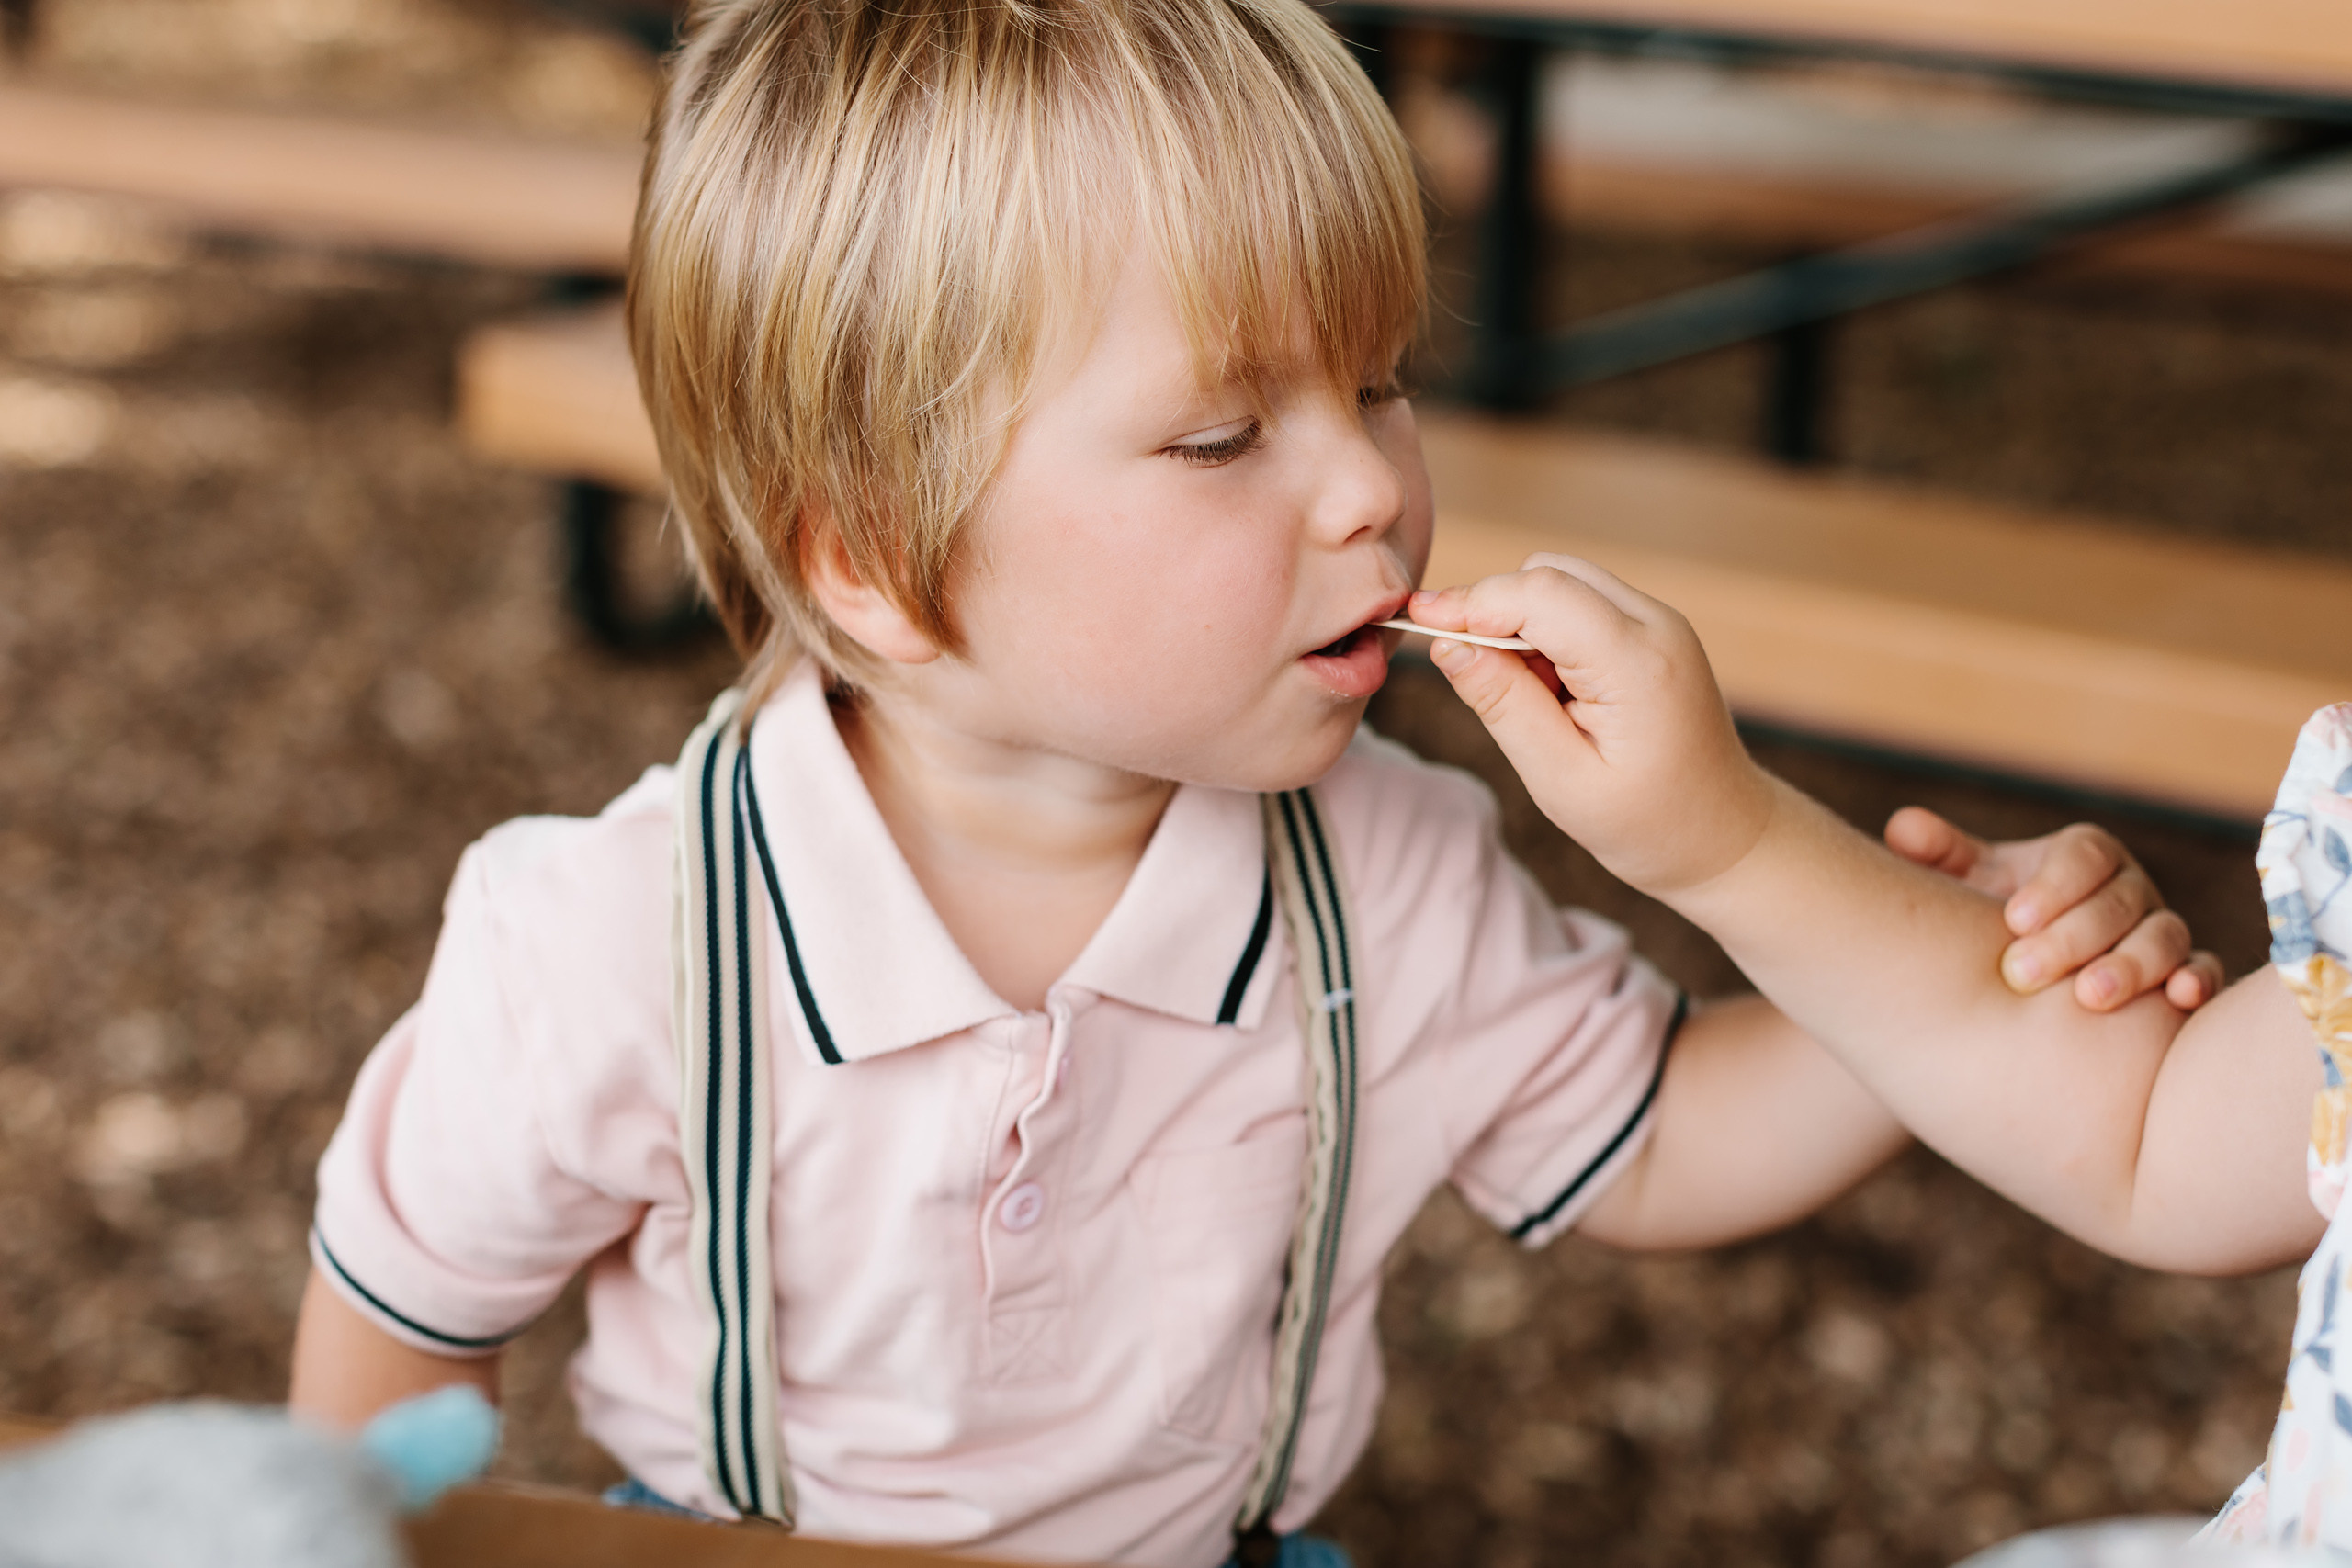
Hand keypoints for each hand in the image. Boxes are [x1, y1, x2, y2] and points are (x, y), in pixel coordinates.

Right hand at [1408, 559, 1775, 894]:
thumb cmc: (1647, 825)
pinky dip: (1549, 632)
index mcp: (1638, 664)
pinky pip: (1584, 604)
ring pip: (1564, 581)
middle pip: (1549, 574)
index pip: (1539, 594)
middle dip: (1495, 610)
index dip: (1472, 602)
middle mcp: (1657, 625)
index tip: (1416, 621)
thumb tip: (1448, 645)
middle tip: (1471, 676)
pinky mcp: (1655, 631)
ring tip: (1528, 698)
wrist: (1726, 838)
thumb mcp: (1561, 780)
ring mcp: (1661, 623)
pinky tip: (1554, 692)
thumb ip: (1503, 705)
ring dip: (1522, 623)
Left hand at [1885, 807, 2221, 1011]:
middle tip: (2024, 972)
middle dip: (2075, 937)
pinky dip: (2198, 982)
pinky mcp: (2183, 969)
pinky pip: (2204, 970)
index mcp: (2084, 856)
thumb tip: (1904, 828)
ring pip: (2165, 938)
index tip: (2012, 919)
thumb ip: (1941, 856)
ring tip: (2090, 998)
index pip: (2082, 858)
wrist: (2029, 970)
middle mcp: (2132, 887)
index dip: (2053, 887)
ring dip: (2134, 966)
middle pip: (2120, 903)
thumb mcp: (1968, 884)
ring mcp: (2162, 928)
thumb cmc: (1996, 917)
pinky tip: (2178, 1000)